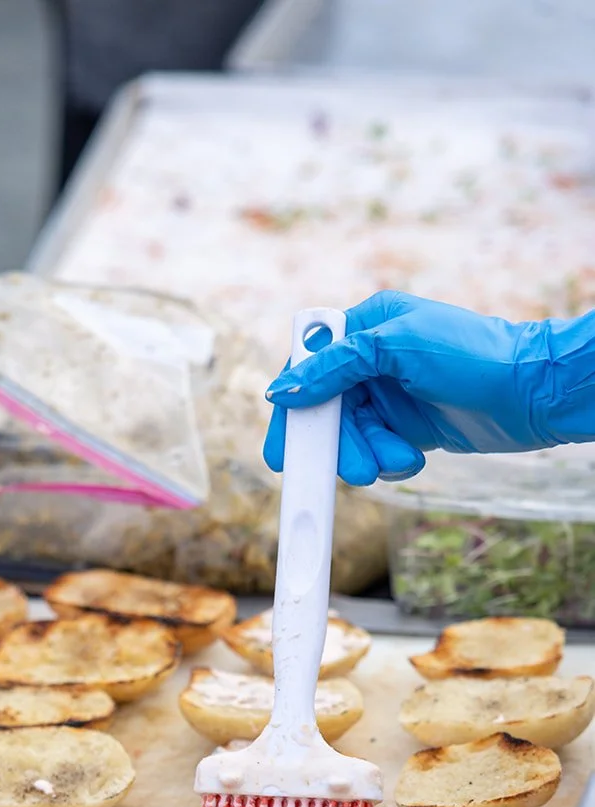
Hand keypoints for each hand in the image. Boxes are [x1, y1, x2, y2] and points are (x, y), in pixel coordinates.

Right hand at [262, 291, 594, 486]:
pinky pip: (378, 452)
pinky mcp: (408, 427)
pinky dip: (390, 461)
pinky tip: (413, 457)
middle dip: (338, 444)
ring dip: (369, 455)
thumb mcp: (396, 348)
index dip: (294, 410)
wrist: (533, 392)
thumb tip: (283, 389)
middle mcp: (372, 362)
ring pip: (352, 438)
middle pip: (326, 412)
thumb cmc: (472, 355)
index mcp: (365, 327)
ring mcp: (390, 396)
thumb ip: (336, 367)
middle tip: (354, 469)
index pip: (309, 368)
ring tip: (399, 458)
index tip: (286, 450)